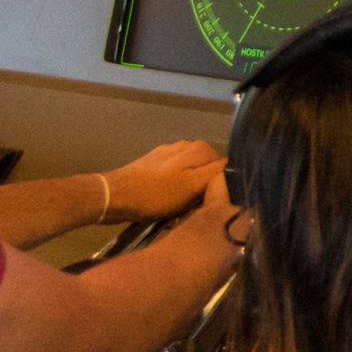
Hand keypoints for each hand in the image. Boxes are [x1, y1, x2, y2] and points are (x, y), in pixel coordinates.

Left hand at [101, 139, 225, 222]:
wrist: (115, 196)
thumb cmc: (155, 196)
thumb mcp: (192, 187)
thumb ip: (216, 174)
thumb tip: (235, 169)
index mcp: (198, 149)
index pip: (225, 166)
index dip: (222, 185)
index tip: (213, 201)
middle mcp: (186, 146)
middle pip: (208, 170)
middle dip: (205, 187)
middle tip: (196, 206)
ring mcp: (169, 153)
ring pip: (192, 173)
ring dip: (190, 189)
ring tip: (181, 205)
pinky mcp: (155, 163)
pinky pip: (176, 176)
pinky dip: (176, 188)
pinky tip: (166, 200)